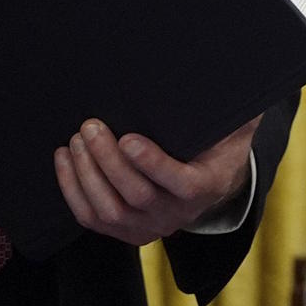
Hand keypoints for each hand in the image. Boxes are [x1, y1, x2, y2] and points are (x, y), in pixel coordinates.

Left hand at [56, 113, 263, 242]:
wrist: (203, 183)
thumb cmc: (215, 145)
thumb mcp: (235, 127)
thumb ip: (239, 110)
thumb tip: (239, 74)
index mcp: (205, 187)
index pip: (181, 183)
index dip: (154, 164)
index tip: (129, 139)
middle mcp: (176, 215)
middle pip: (137, 195)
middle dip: (108, 160)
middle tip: (92, 127)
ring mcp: (146, 227)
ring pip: (109, 209)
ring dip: (87, 173)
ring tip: (78, 139)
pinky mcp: (121, 231)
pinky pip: (90, 217)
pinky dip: (72, 189)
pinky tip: (65, 158)